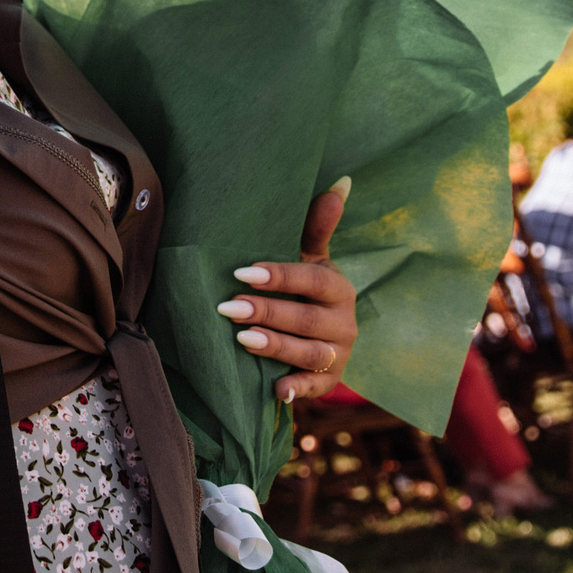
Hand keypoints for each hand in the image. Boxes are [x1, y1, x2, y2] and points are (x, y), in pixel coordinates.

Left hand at [218, 175, 358, 404]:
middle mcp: (344, 322)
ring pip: (311, 353)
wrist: (314, 334)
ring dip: (277, 346)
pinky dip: (298, 390)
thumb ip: (317, 224)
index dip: (280, 276)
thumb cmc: (302, 287)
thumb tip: (342, 182)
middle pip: (307, 318)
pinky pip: (316, 388)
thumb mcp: (309, 257)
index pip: (313, 279)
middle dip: (268, 312)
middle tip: (227, 307)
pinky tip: (277, 390)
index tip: (242, 272)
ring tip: (242, 339)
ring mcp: (338, 354)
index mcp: (338, 287)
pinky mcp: (328, 381)